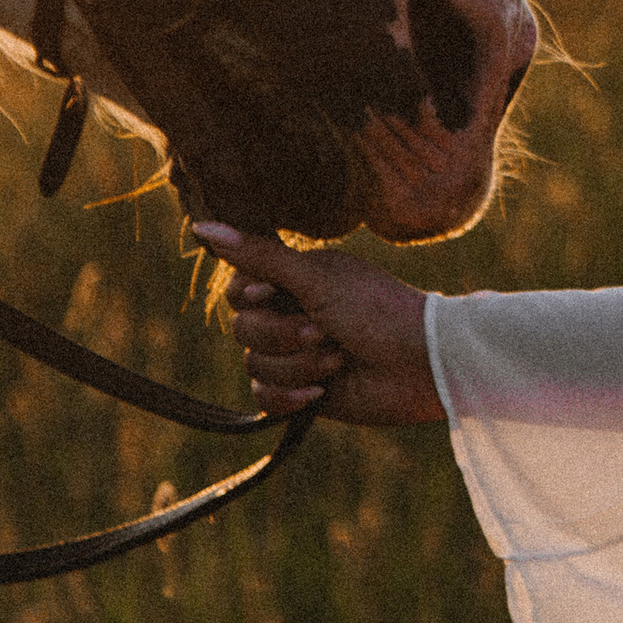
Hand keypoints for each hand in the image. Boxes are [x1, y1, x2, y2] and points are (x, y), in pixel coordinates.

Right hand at [187, 222, 446, 431]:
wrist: (420, 364)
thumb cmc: (376, 310)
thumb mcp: (315, 278)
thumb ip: (259, 255)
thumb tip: (202, 225)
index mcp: (295, 279)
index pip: (238, 287)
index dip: (248, 295)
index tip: (269, 293)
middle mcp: (291, 313)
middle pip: (242, 329)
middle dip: (283, 335)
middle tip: (325, 331)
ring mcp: (296, 354)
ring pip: (254, 365)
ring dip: (297, 364)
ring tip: (339, 358)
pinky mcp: (304, 391)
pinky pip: (264, 398)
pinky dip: (290, 396)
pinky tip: (321, 391)